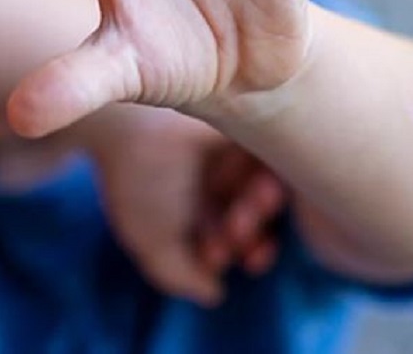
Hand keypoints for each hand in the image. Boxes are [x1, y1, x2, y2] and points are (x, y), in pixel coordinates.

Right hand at [89, 111, 285, 305]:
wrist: (133, 119)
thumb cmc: (139, 180)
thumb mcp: (151, 240)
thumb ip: (180, 275)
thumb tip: (215, 294)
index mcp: (194, 202)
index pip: (233, 236)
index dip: (235, 252)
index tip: (218, 256)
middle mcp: (217, 176)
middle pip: (254, 214)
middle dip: (248, 236)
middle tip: (232, 232)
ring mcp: (234, 149)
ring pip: (266, 189)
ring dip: (260, 212)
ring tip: (239, 214)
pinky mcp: (251, 123)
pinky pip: (280, 159)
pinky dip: (272, 179)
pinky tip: (255, 187)